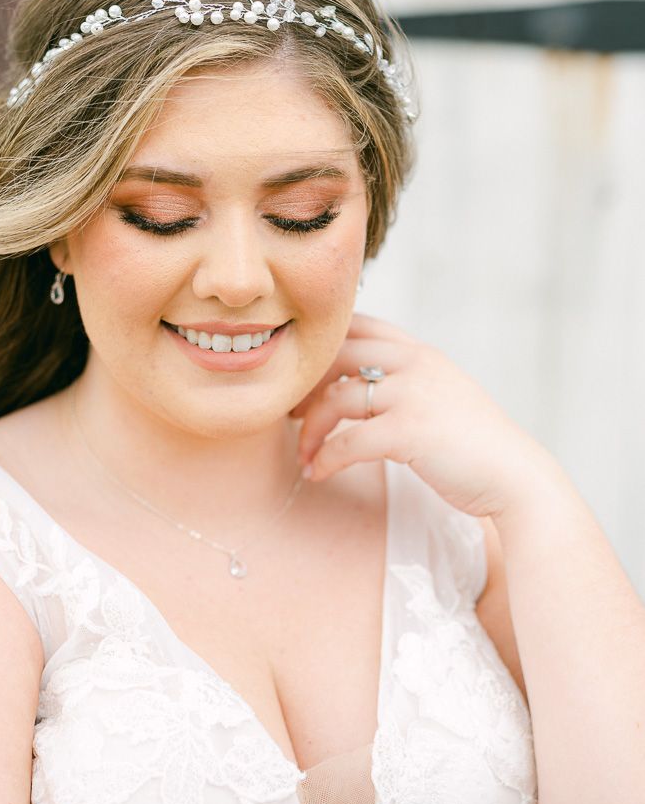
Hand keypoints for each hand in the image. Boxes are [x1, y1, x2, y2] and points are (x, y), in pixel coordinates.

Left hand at [291, 312, 553, 520]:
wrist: (514, 477)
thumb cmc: (474, 446)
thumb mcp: (442, 396)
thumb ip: (407, 382)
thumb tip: (359, 388)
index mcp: (421, 354)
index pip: (360, 325)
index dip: (323, 346)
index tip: (303, 376)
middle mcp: (416, 364)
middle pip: (336, 355)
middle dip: (305, 385)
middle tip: (290, 414)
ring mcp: (412, 395)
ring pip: (336, 399)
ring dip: (310, 430)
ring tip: (304, 455)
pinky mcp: (408, 431)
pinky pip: (347, 441)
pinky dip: (325, 458)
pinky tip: (317, 472)